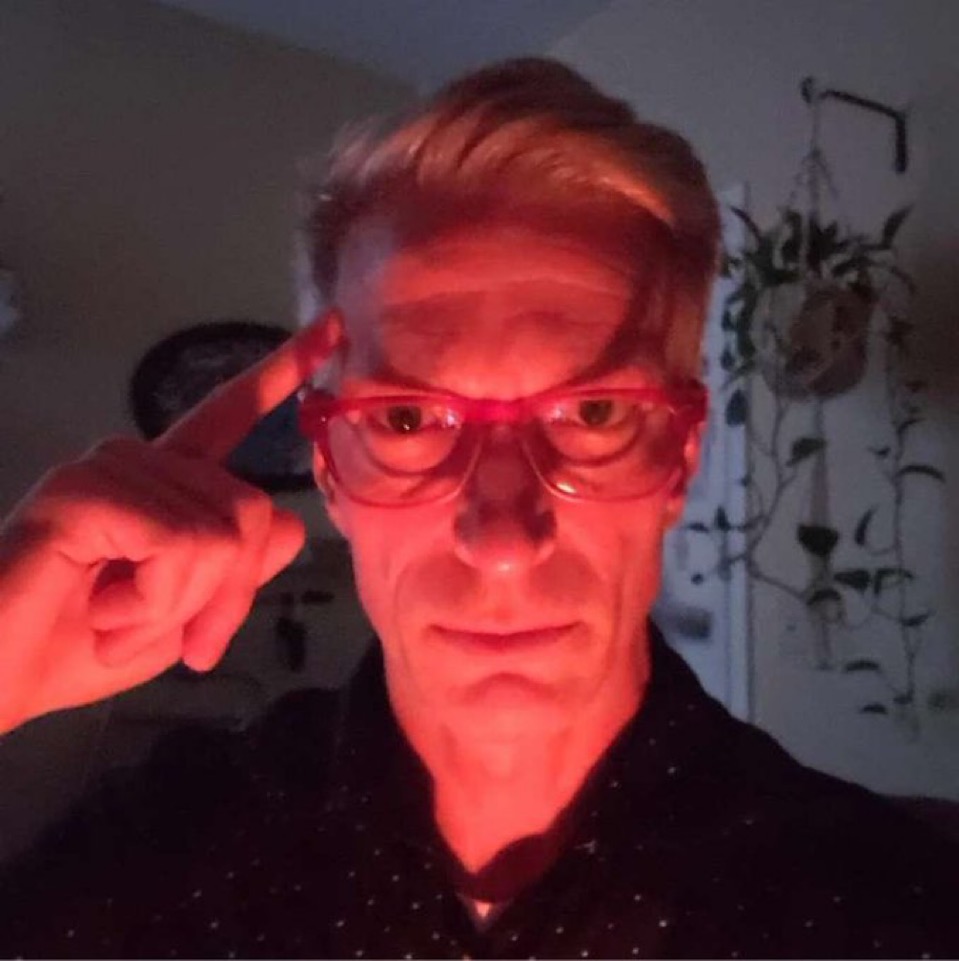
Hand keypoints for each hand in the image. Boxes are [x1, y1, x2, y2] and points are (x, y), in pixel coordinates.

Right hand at [0, 314, 342, 733]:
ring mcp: (110, 467)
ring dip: (177, 607)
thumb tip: (288, 524)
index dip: (283, 371)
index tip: (333, 328)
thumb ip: (238, 568)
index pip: (233, 414)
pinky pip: (179, 544)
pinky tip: (102, 611)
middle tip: (166, 633)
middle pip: (253, 512)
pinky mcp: (84, 490)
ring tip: (115, 618)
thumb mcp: (186, 614)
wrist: (0, 682)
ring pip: (222, 535)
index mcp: (168, 481)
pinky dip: (153, 603)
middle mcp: (142, 458)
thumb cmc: (81, 647)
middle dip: (224, 597)